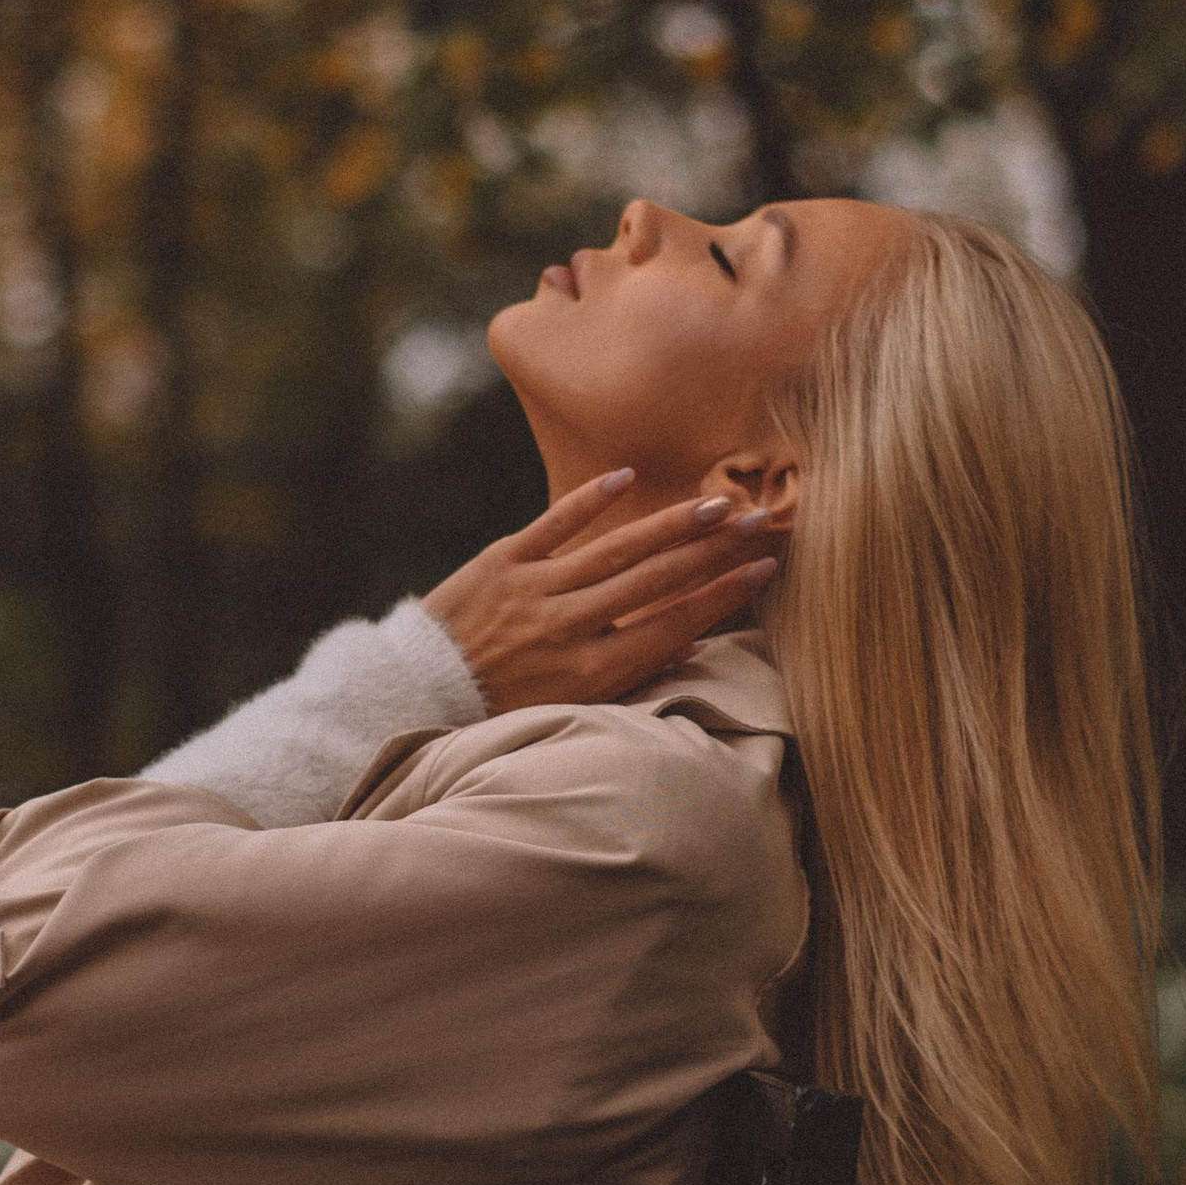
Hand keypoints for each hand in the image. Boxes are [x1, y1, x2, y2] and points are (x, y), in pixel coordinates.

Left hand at [422, 469, 780, 715]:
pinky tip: (626, 478)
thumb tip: (694, 646)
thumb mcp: (571, 706)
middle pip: (654, 582)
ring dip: (669, 525)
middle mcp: (567, 628)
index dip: (721, 597)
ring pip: (615, 551)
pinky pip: (552, 525)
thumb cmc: (504, 705)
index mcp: (590, 671)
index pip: (671, 626)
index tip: (763, 568)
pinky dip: (588, 501)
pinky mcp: (501, 562)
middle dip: (713, 550)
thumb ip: (633, 675)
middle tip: (761, 522)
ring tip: (715, 503)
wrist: (422, 690)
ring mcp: (534, 591)